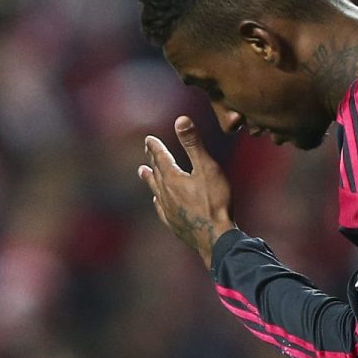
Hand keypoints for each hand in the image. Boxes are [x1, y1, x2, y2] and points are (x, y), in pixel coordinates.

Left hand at [138, 115, 235, 264]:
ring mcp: (168, 210)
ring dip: (150, 179)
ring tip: (142, 172)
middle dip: (152, 159)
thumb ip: (193, 144)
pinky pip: (160, 209)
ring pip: (155, 190)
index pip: (161, 157)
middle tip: (147, 150)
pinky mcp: (174, 224)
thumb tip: (181, 119)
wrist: (216, 238)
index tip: (148, 139)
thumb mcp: (207, 167)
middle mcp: (166, 194)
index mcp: (172, 178)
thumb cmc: (215, 201)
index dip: (155, 147)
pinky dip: (157, 201)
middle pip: (156, 172)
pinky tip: (157, 201)